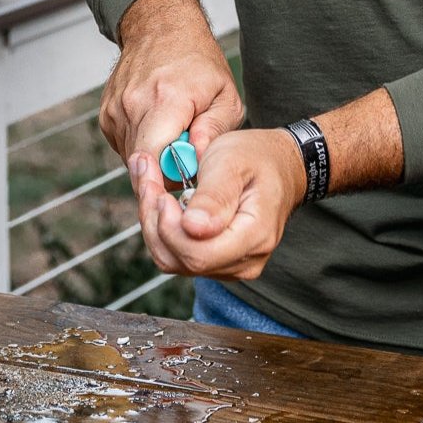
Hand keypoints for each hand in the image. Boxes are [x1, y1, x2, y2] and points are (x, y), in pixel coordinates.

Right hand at [100, 0, 244, 189]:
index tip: (190, 178)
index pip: (154, 160)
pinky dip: (141, 146)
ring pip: (133, 159)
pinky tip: (157, 128)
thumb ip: (215, 131)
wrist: (160, 27)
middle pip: (143, 166)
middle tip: (188, 160)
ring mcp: (115, 109)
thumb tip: (199, 163)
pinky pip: (124, 146)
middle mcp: (133, 105)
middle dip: (166, 173)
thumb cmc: (197, 61)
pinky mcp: (106, 114)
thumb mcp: (225, 95)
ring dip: (154, 159)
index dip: (172, 180)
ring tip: (174, 136)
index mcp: (166, 100)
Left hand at [130, 127, 303, 279]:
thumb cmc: (255, 157)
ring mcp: (229, 265)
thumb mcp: (232, 161)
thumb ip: (214, 195)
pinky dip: (161, 225)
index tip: (158, 189)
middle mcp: (244, 261)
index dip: (169, 227)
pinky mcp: (215, 260)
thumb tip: (192, 228)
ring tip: (149, 179)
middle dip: (153, 219)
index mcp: (254, 236)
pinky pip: (176, 253)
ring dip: (152, 221)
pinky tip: (159, 196)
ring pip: (172, 259)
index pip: (198, 255)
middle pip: (179, 260)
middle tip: (146, 174)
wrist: (277, 165)